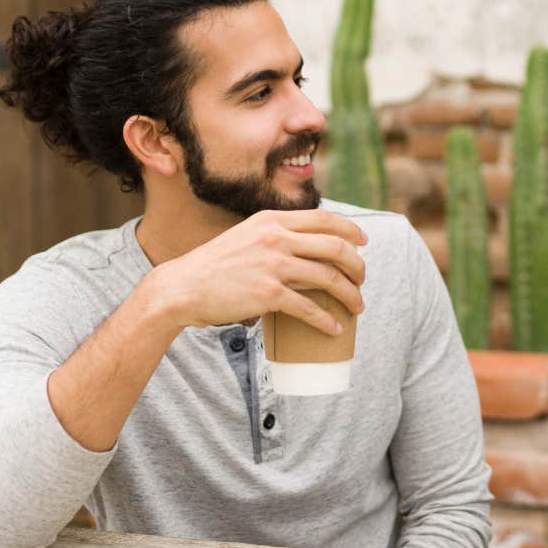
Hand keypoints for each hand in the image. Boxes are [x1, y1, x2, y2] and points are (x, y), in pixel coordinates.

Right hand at [148, 210, 367, 334]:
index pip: (324, 219)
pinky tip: (334, 329)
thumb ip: (273, 235)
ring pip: (329, 278)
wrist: (183, 286)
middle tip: (362, 280)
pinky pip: (309, 308)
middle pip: (335, 248)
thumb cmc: (215, 265)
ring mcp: (273, 266)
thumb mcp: (246, 235)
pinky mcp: (268, 295)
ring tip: (357, 307)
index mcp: (272, 220)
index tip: (364, 242)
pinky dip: (326, 321)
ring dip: (350, 295)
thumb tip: (304, 246)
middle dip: (358, 266)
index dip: (350, 231)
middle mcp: (275, 238)